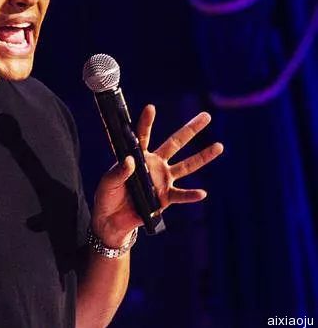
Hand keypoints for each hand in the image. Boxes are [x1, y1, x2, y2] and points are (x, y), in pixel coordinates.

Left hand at [91, 106, 223, 247]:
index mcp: (139, 156)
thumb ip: (119, 172)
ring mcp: (162, 180)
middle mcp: (155, 164)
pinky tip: (202, 193)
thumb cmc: (108, 196)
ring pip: (186, 166)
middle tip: (206, 116)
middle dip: (191, 130)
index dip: (147, 122)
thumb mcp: (108, 182)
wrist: (112, 220)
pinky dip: (191, 195)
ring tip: (219, 146)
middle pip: (175, 143)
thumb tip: (130, 161)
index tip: (151, 107)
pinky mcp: (165, 198)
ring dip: (202, 157)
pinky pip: (181, 195)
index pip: (143, 136)